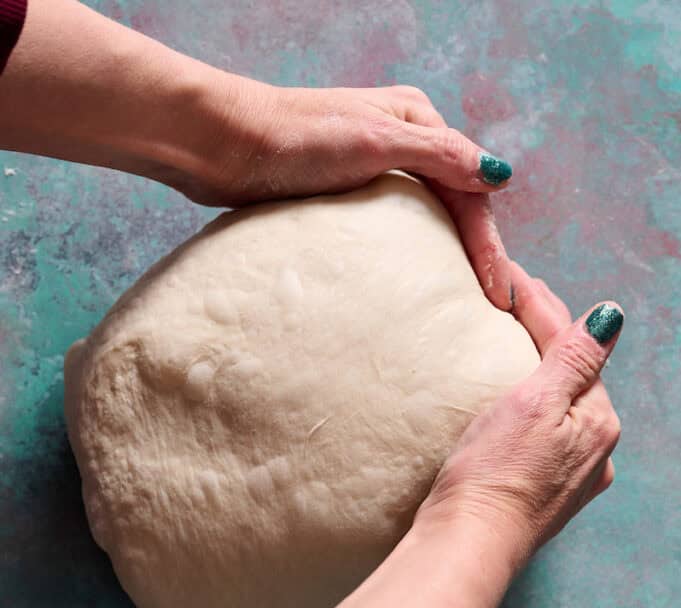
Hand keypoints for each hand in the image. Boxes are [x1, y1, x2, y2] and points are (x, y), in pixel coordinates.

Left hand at [181, 76, 513, 308]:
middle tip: (493, 306)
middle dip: (477, 254)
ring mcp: (373, 168)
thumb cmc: (296, 138)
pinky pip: (394, 229)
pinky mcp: (345, 193)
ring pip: (427, 218)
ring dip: (449, 256)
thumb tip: (500, 175)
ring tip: (465, 302)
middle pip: (455, 205)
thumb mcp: (376, 141)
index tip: (499, 296)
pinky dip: (413, 255)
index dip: (488, 246)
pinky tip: (417, 284)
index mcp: (418, 120)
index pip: (470, 192)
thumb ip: (440, 155)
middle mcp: (403, 140)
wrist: (225, 146)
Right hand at [416, 263, 622, 566]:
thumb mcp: (536, 405)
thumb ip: (574, 359)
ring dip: (537, 371)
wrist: (467, 545)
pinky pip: (543, 436)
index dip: (539, 306)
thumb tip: (611, 317)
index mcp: (598, 422)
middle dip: (544, 334)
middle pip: (570, 376)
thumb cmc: (495, 476)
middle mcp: (595, 452)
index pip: (572, 347)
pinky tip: (511, 405)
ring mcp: (570, 477)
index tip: (510, 276)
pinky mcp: (541, 494)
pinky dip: (528, 409)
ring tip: (510, 341)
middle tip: (511, 295)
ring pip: (558, 406)